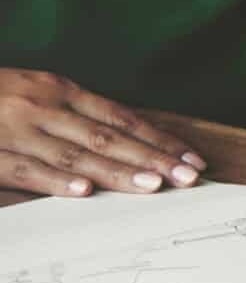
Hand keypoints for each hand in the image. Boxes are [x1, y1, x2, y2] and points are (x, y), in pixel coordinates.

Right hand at [0, 70, 208, 195]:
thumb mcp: (35, 94)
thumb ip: (74, 117)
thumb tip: (126, 144)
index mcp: (59, 90)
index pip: (121, 118)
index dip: (159, 139)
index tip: (191, 159)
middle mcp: (43, 107)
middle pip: (108, 137)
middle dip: (151, 158)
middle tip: (187, 178)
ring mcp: (15, 129)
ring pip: (74, 155)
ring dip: (116, 172)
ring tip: (152, 186)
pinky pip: (25, 168)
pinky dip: (56, 181)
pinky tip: (83, 192)